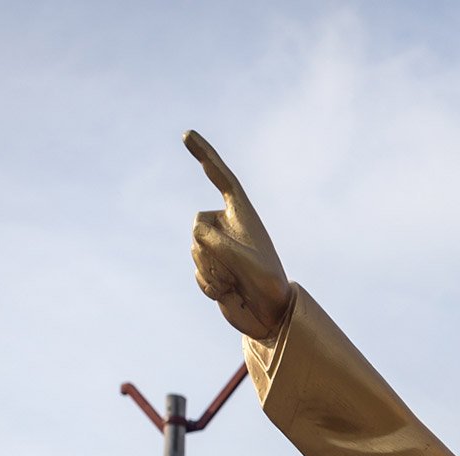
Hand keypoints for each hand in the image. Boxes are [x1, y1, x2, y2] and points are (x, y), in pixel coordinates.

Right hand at [185, 130, 292, 339]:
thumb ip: (217, 242)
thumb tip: (194, 232)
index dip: (204, 155)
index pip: (221, 177)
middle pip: (197, 225)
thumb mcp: (246, 261)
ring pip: (194, 250)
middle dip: (210, 250)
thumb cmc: (269, 284)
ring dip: (212, 271)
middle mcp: (227, 226)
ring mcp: (217, 246)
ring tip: (236, 284)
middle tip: (236, 271)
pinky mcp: (211, 267)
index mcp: (242, 214)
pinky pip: (197, 272)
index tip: (187, 134)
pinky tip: (229, 294)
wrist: (272, 316)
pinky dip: (209, 285)